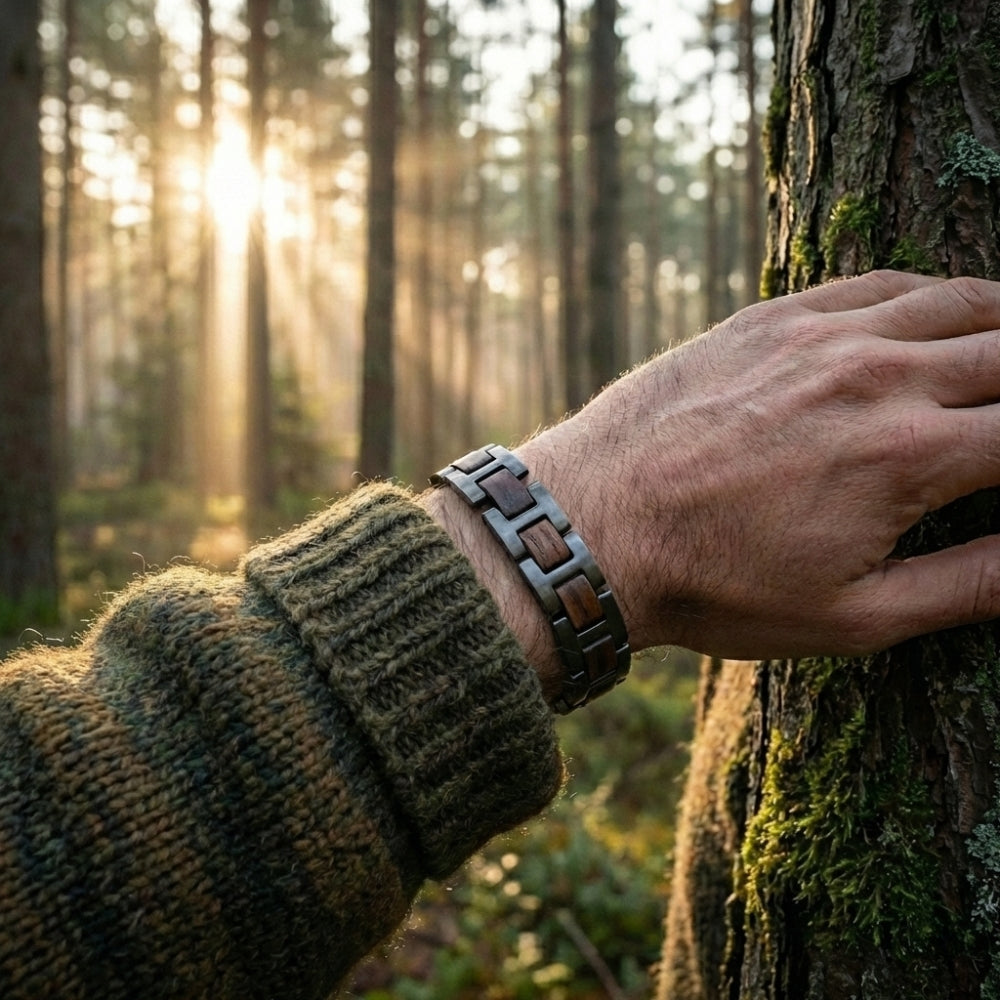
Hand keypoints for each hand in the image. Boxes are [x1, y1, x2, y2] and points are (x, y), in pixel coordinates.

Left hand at [509, 270, 999, 661]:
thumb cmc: (713, 586)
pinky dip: (927, 294)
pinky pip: (877, 283)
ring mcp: (820, 336)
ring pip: (958, 301)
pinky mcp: (771, 317)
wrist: (593, 527)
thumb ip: (968, 585)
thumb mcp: (849, 617)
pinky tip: (937, 312)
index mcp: (909, 456)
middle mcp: (877, 377)